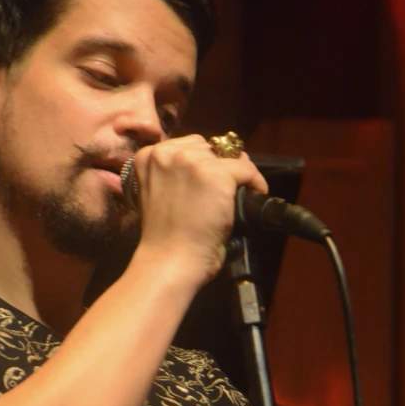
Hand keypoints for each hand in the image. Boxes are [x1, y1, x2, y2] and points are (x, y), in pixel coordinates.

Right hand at [132, 134, 267, 283]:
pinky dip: (256, 181)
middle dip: (216, 165)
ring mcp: (192, 162)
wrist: (169, 259)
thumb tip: (207, 168)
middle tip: (223, 189)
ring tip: (238, 194)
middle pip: (206, 146)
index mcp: (147, 156)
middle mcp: (167, 153)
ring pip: (226, 156)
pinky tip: (256, 193)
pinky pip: (246, 169)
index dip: (202, 161)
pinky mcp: (216, 175)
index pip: (185, 146)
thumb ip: (173, 177)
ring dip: (234, 174)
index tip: (210, 179)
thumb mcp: (158, 195)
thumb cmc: (163, 239)